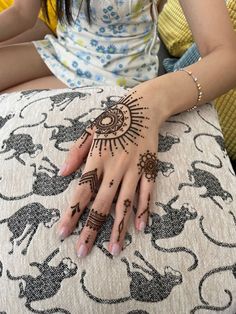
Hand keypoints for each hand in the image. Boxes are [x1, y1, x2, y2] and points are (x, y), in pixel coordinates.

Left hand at [57, 84, 166, 257]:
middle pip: (102, 204)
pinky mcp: (150, 169)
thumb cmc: (114, 119)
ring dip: (119, 227)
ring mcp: (135, 170)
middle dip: (91, 229)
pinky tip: (140, 228)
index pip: (82, 191)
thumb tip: (62, 174)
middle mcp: (116, 168)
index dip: (72, 213)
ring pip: (125, 203)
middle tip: (83, 251)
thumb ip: (76, 153)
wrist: (144, 108)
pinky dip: (144, 210)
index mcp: (98, 158)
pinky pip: (148, 193)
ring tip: (113, 249)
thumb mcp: (90, 131)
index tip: (63, 233)